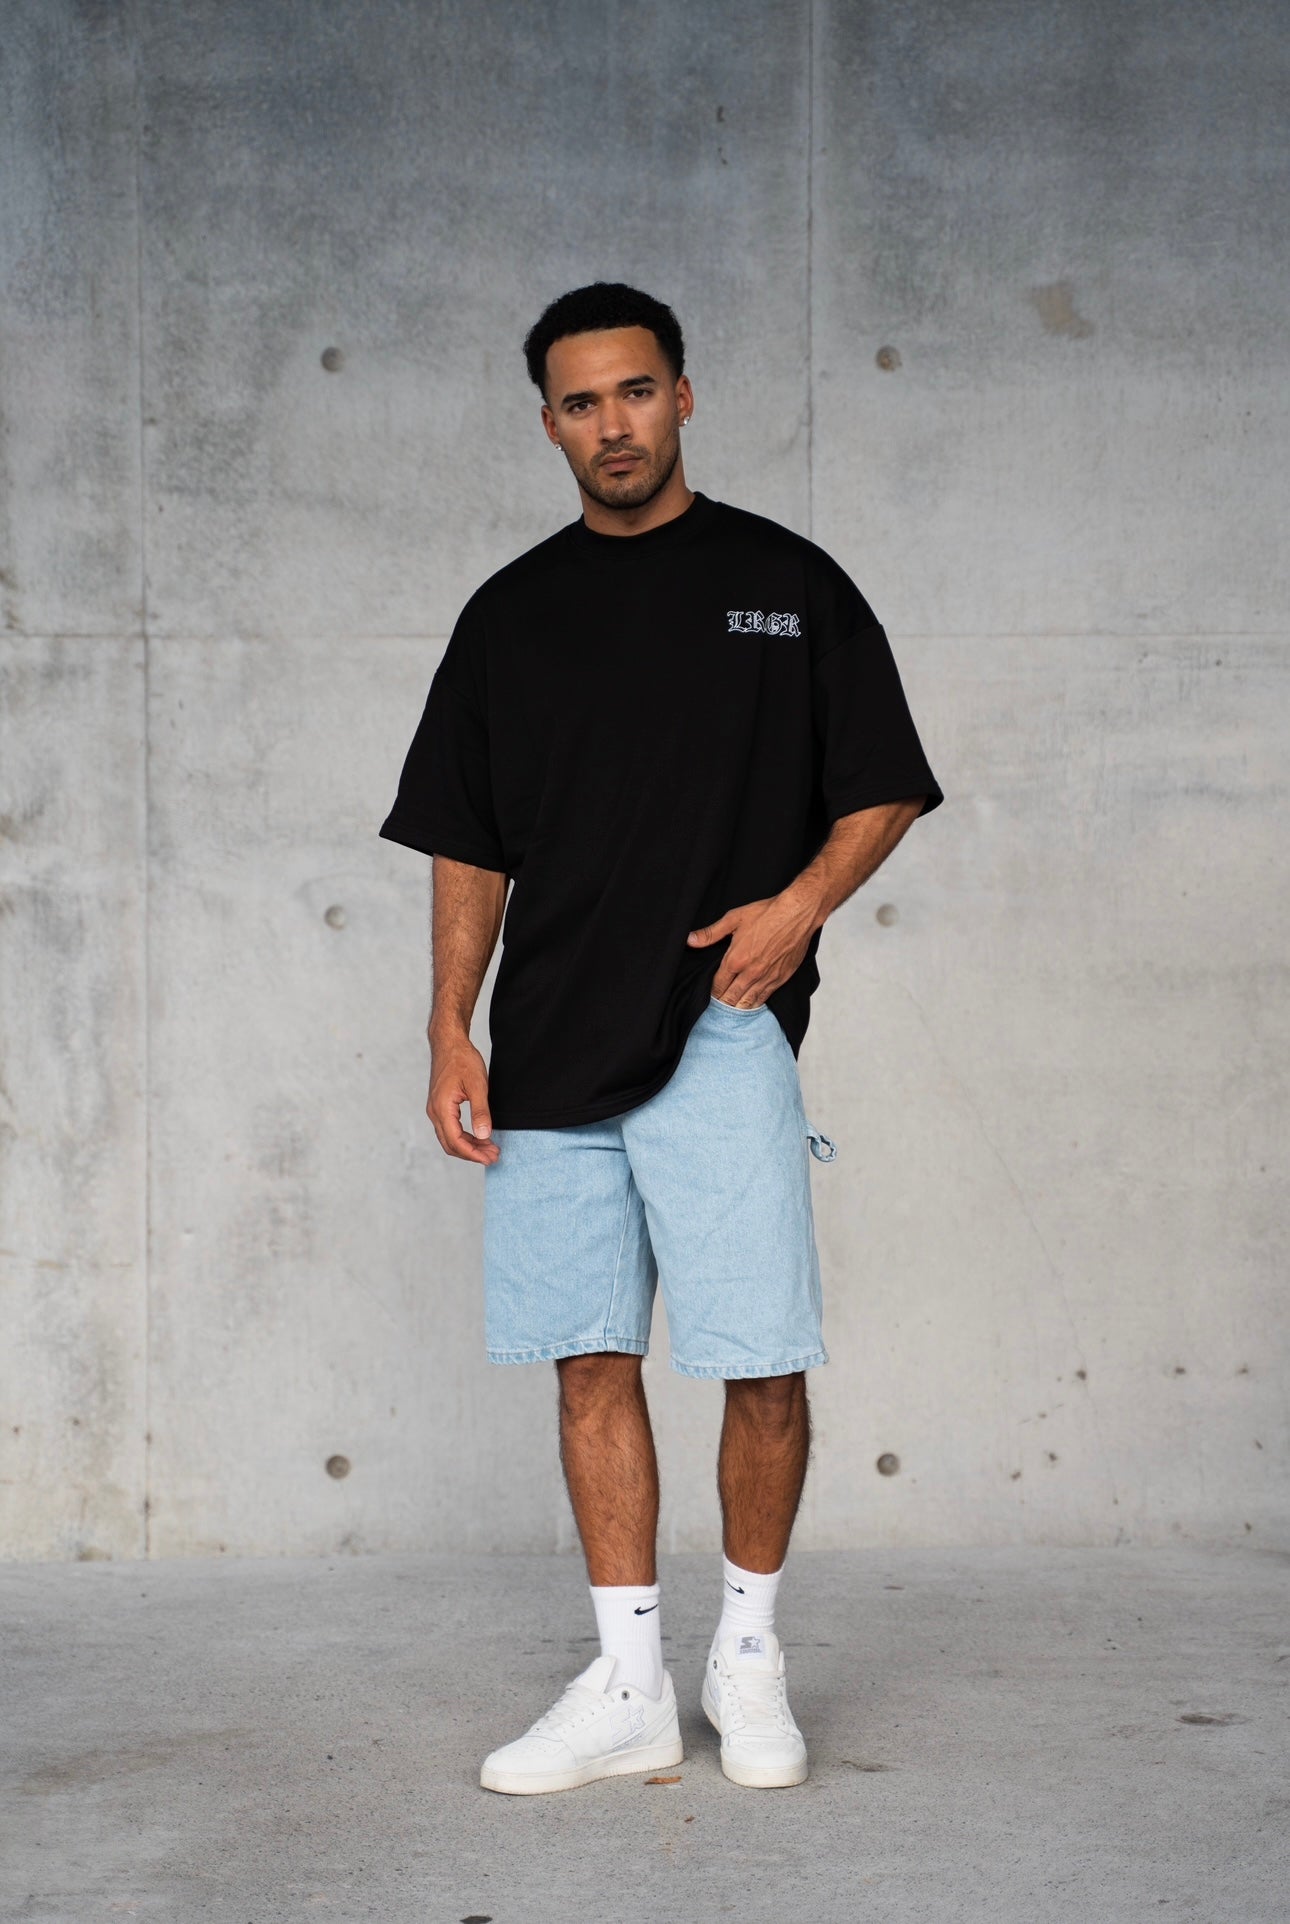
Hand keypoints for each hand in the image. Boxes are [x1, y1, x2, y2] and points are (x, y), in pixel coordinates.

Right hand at [427, 1031, 499, 1163]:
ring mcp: (435, 1109)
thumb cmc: (462, 1060)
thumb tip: (484, 1135)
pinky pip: (450, 1129)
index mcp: (442, 1108)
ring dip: (469, 1146)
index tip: (491, 1157)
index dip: (474, 1154)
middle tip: (494, 1156)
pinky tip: (479, 1137)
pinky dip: (464, 1137)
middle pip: (451, 1144)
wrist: (449, 1043)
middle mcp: (434, 1112)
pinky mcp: (440, 1106)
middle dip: (472, 1154)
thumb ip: (480, 1112)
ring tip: (490, 1148)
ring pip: (449, 1138)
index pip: (456, 1141)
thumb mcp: (477, 1086)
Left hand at [687, 890, 816, 1007]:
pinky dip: (755, 1004)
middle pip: (731, 997)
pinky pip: (764, 998)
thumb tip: (690, 940)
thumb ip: (711, 933)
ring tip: (730, 1013)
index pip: (718, 985)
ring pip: (748, 1002)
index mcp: (736, 959)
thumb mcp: (734, 918)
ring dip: (737, 1008)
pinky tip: (750, 1006)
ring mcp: (767, 977)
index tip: (709, 996)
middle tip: (717, 1009)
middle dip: (723, 1003)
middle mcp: (750, 973)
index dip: (712, 993)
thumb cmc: (767, 913)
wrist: (797, 914)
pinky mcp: (781, 978)